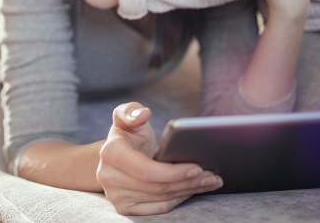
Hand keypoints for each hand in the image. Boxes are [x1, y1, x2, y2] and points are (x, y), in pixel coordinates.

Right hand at [97, 102, 222, 214]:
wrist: (117, 157)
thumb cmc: (128, 134)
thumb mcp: (128, 117)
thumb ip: (132, 111)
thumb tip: (143, 114)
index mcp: (110, 153)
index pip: (146, 170)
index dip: (174, 172)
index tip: (197, 167)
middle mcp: (108, 177)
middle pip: (157, 187)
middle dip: (188, 182)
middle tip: (211, 175)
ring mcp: (115, 195)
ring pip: (160, 198)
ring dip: (188, 191)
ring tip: (208, 181)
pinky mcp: (124, 207)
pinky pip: (158, 208)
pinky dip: (178, 199)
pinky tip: (192, 190)